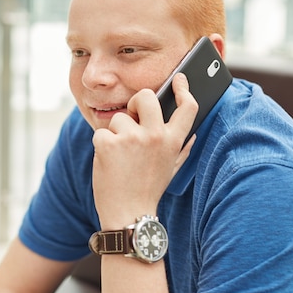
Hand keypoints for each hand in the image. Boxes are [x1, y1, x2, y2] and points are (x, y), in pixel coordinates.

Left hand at [92, 73, 197, 228]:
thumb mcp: (170, 169)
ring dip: (115, 134)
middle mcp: (155, 135)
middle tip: (132, 114)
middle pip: (146, 96)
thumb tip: (192, 134)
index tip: (179, 78)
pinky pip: (101, 133)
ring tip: (120, 157)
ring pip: (118, 119)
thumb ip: (181, 149)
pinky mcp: (109, 142)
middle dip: (137, 101)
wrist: (128, 213)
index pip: (187, 107)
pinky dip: (100, 146)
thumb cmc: (148, 190)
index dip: (184, 89)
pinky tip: (108, 163)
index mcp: (173, 141)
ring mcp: (131, 138)